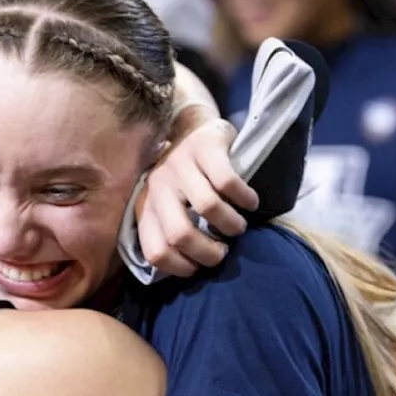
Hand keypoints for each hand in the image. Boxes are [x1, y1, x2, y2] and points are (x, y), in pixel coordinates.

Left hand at [136, 114, 258, 275]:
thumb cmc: (183, 178)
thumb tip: (189, 269)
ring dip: (230, 225)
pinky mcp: (204, 147)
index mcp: (145, 207)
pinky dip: (244, 199)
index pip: (155, 251)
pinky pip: (228, 181)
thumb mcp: (166, 206)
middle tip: (223, 252)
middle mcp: (158, 186)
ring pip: (207, 207)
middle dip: (207, 252)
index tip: (199, 267)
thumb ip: (168, 231)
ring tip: (237, 227)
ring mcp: (180, 164)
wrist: (190, 126)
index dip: (180, 267)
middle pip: (180, 234)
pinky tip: (250, 202)